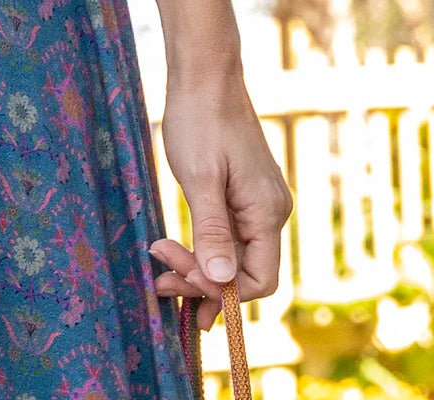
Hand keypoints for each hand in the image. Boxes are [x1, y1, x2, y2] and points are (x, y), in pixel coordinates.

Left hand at [149, 77, 291, 328]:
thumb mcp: (201, 178)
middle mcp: (272, 215)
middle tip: (161, 282)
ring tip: (162, 273)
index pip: (260, 281)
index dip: (222, 291)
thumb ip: (212, 230)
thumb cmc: (200, 119)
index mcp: (267, 212)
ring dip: (200, 273)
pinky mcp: (245, 202)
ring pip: (235, 261)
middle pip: (245, 275)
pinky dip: (205, 254)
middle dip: (204, 283)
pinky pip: (230, 242)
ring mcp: (260, 209)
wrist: (206, 75)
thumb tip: (221, 278)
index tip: (182, 276)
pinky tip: (178, 256)